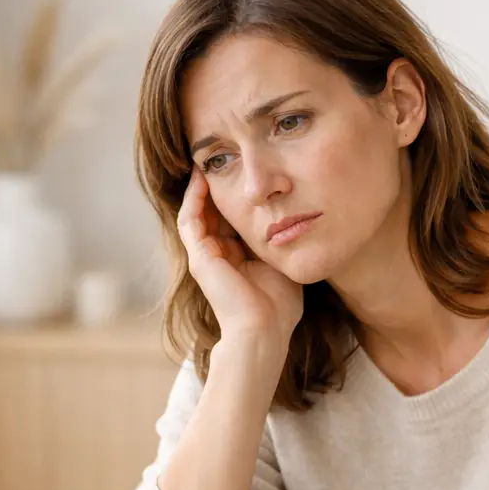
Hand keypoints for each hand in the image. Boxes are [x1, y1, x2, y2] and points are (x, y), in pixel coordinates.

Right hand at [177, 168, 302, 345]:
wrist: (265, 331)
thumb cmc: (279, 307)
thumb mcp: (283, 264)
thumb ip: (283, 244)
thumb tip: (298, 221)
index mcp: (236, 259)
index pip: (231, 220)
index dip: (235, 196)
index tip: (244, 173)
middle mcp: (217, 257)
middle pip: (212, 212)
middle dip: (216, 186)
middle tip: (223, 158)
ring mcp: (205, 257)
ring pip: (197, 213)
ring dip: (200, 187)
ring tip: (207, 161)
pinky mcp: (199, 258)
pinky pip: (190, 220)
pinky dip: (194, 198)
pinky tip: (202, 177)